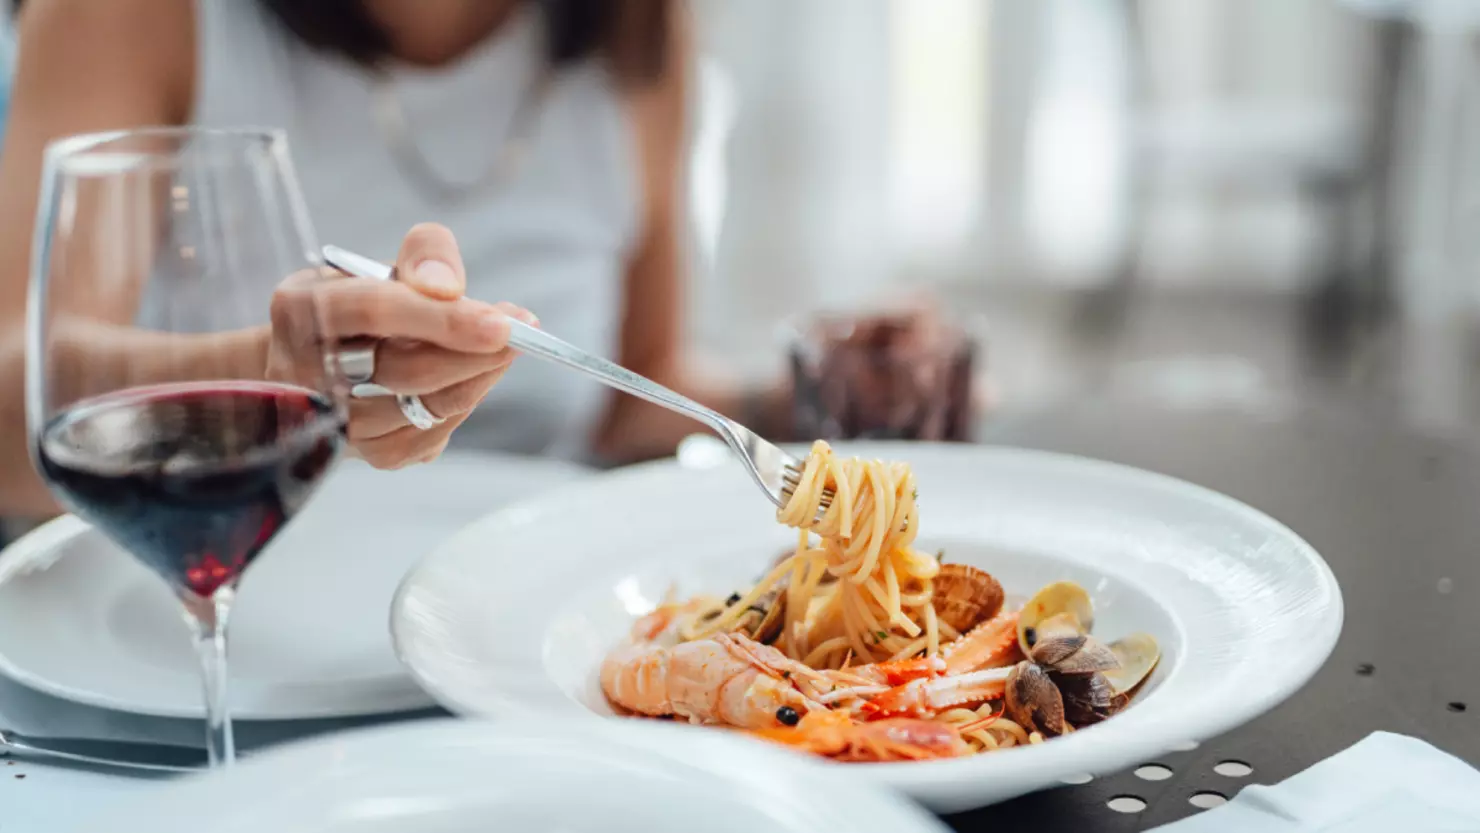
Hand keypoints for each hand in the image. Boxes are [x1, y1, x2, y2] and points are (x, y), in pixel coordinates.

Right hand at [266, 223, 533, 468]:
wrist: (323, 365)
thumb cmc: (362, 307)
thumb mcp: (386, 264)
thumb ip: (425, 254)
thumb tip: (447, 287)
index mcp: (302, 309)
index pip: (375, 312)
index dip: (442, 317)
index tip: (500, 322)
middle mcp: (304, 372)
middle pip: (404, 370)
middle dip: (472, 353)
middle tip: (522, 335)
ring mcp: (333, 423)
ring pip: (423, 407)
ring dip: (477, 378)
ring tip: (504, 350)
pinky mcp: (366, 455)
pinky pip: (429, 436)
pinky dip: (462, 403)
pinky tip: (473, 378)